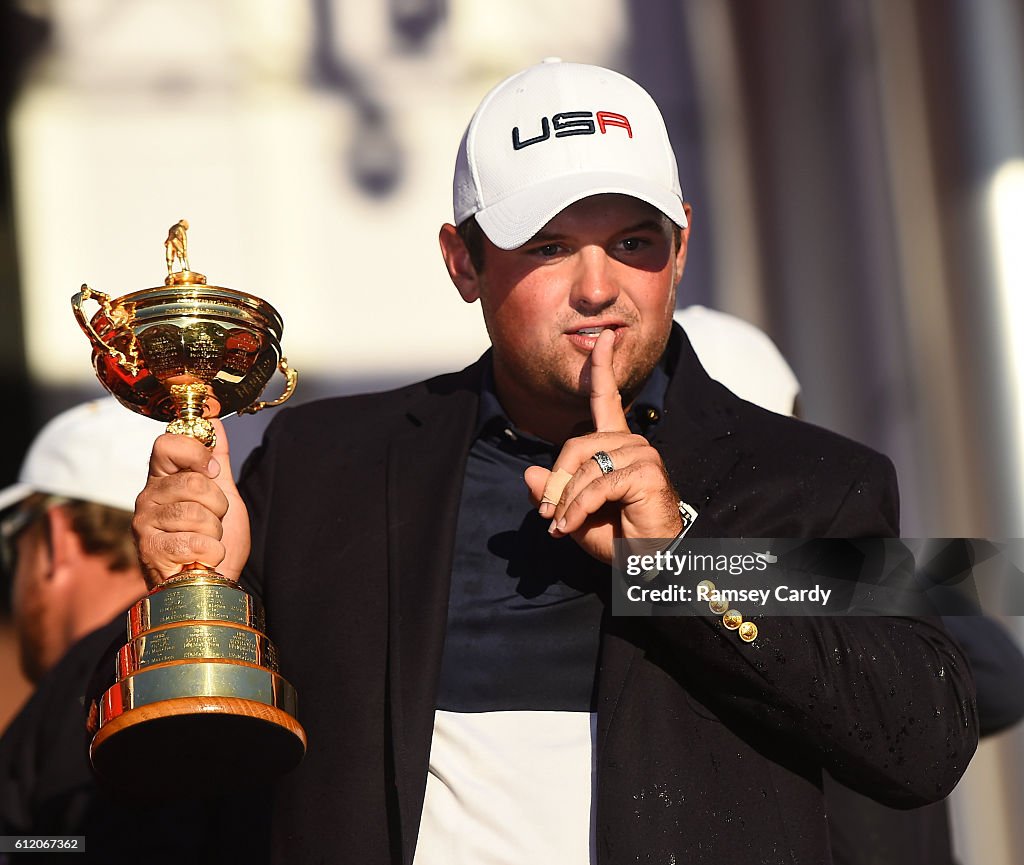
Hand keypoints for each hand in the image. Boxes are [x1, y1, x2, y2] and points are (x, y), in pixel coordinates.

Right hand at [133, 420, 250, 587]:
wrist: (213, 584)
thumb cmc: (215, 539)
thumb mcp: (223, 493)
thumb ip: (216, 458)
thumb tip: (214, 420)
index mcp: (163, 478)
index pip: (167, 444)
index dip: (196, 453)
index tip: (211, 472)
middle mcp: (148, 497)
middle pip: (193, 482)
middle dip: (218, 505)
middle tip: (213, 520)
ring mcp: (145, 524)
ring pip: (197, 513)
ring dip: (216, 531)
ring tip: (207, 540)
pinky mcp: (150, 551)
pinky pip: (195, 541)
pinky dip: (211, 552)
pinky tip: (202, 559)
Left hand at [523, 329, 682, 564]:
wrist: (646, 562)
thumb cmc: (617, 537)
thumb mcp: (573, 513)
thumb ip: (553, 492)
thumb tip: (529, 476)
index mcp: (616, 444)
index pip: (607, 398)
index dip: (603, 367)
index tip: (604, 337)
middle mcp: (631, 442)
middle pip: (575, 444)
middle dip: (556, 482)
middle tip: (547, 516)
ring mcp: (642, 454)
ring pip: (584, 466)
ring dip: (567, 502)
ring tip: (563, 526)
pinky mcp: (645, 471)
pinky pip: (596, 485)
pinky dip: (578, 508)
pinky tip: (573, 526)